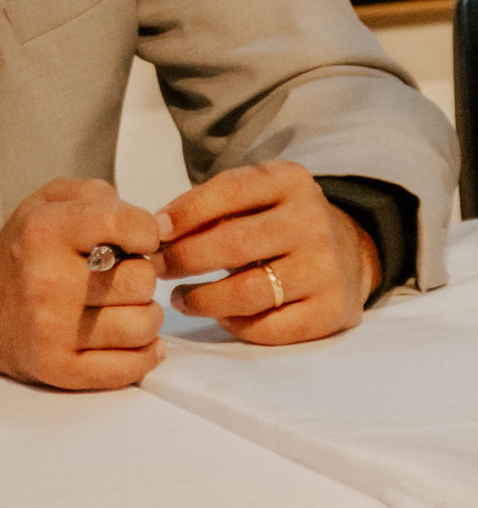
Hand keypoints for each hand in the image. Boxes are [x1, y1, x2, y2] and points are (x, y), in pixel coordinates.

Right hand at [0, 178, 163, 388]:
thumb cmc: (22, 255)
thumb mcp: (48, 202)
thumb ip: (100, 197)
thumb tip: (152, 226)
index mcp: (45, 232)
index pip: (125, 225)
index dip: (146, 232)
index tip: (138, 240)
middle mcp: (47, 281)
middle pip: (142, 280)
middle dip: (142, 276)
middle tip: (121, 277)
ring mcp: (53, 330)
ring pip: (142, 326)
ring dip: (144, 316)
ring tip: (125, 308)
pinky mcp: (60, 369)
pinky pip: (129, 368)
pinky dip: (143, 355)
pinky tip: (131, 340)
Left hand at [159, 161, 381, 344]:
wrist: (352, 251)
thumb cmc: (283, 221)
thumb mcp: (259, 195)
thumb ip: (214, 205)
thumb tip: (159, 229)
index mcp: (291, 181)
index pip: (230, 191)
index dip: (186, 212)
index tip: (155, 230)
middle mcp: (313, 221)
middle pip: (234, 243)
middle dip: (184, 258)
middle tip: (157, 268)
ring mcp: (325, 268)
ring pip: (247, 292)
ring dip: (201, 299)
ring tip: (179, 299)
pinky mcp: (331, 310)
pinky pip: (270, 326)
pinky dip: (236, 325)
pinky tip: (220, 316)